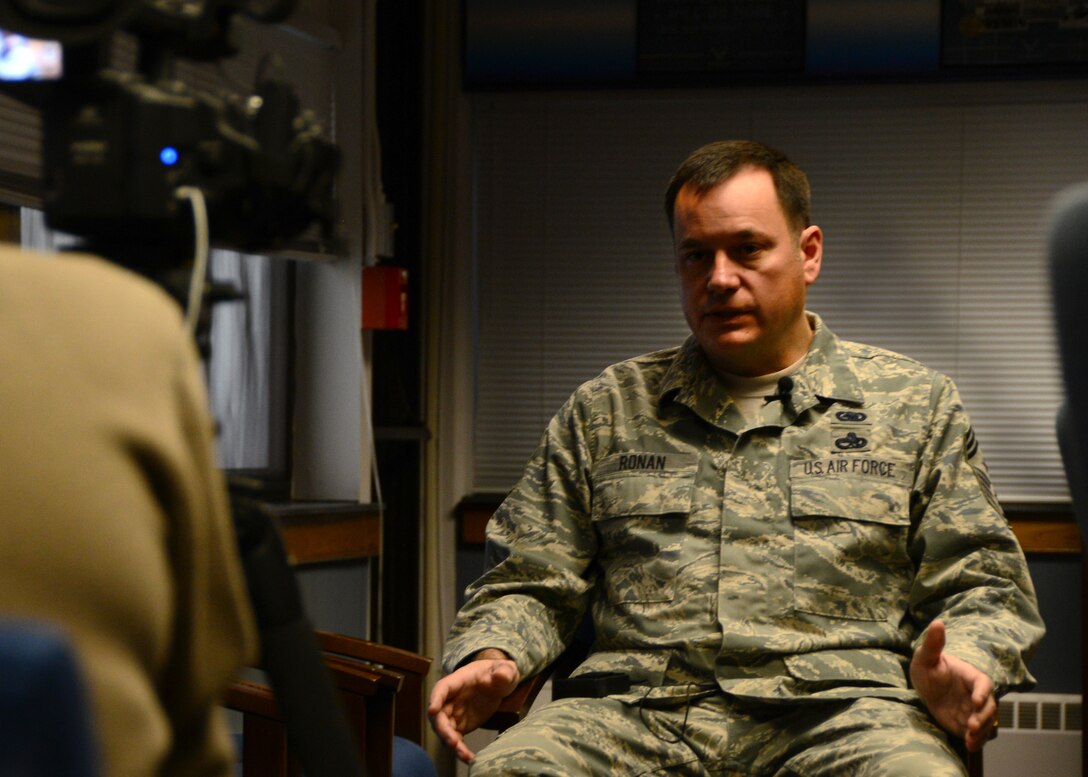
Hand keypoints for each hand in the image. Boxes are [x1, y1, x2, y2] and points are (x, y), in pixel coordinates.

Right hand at [428, 651, 520, 763]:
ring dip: (450, 742)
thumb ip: (503, 672)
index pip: (443, 687)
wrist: (500, 682)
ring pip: (445, 729)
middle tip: (453, 742)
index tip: (433, 710)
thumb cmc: (499, 672)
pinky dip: (460, 749)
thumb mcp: (505, 669)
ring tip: (463, 754)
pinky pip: (456, 739)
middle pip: (439, 713)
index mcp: (459, 680)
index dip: (436, 698)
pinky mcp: (461, 725)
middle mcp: (452, 698)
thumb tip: (501, 676)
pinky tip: (469, 758)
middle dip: (443, 729)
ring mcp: (455, 713)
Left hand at [910, 620, 997, 751]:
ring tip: (970, 739)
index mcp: (971, 676)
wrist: (926, 686)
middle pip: (989, 707)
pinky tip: (969, 746)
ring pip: (986, 722)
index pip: (983, 684)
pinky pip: (977, 734)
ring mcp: (974, 711)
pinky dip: (976, 741)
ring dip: (981, 732)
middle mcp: (977, 695)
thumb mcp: (926, 656)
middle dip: (983, 717)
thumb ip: (933, 643)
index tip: (974, 701)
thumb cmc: (929, 667)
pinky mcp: (968, 724)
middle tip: (971, 726)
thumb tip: (938, 622)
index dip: (981, 693)